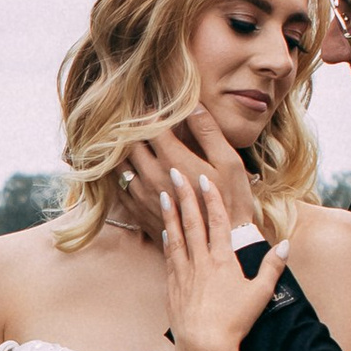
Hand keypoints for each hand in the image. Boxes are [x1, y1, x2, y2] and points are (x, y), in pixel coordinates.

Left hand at [119, 111, 262, 245]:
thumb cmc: (232, 198)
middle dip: (133, 130)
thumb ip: (208, 131)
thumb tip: (192, 105)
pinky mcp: (139, 212)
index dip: (149, 113)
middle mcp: (151, 177)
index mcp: (173, 160)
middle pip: (130, 143)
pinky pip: (119, 188)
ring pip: (120, 165)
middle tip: (139, 122)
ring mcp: (142, 196)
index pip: (149, 126)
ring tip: (132, 143)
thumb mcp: (228, 161)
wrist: (225, 244)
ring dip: (123, 151)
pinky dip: (121, 174)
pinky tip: (130, 169)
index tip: (153, 108)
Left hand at [160, 164, 283, 350]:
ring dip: (170, 214)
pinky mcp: (173, 288)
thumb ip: (272, 267)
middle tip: (175, 173)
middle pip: (192, 222)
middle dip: (185, 196)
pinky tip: (163, 231)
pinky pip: (169, 258)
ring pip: (175, 236)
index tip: (204, 179)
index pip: (217, 221)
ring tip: (163, 194)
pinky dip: (166, 241)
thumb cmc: (235, 322)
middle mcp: (201, 262)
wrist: (205, 345)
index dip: (211, 198)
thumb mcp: (260, 294)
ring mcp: (184, 274)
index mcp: (223, 260)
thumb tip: (285, 245)